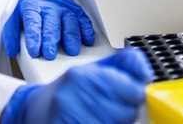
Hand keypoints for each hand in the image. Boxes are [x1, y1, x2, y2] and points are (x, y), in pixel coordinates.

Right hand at [0, 48, 153, 123]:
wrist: (35, 108)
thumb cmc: (69, 90)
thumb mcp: (95, 69)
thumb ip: (124, 65)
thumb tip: (146, 73)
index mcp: (85, 76)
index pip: (132, 91)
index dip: (135, 96)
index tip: (131, 97)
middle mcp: (75, 94)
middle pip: (125, 113)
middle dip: (124, 114)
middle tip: (112, 109)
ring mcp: (69, 115)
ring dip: (112, 123)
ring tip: (99, 117)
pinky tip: (92, 121)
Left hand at [3, 0, 95, 59]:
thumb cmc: (29, 2)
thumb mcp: (14, 13)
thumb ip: (11, 33)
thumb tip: (12, 50)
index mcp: (33, 7)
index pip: (33, 23)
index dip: (34, 38)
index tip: (34, 51)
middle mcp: (50, 6)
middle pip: (52, 24)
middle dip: (51, 40)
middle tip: (50, 55)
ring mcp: (64, 7)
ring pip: (70, 22)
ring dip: (71, 37)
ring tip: (71, 51)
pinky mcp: (75, 9)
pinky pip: (83, 19)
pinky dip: (87, 30)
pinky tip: (87, 41)